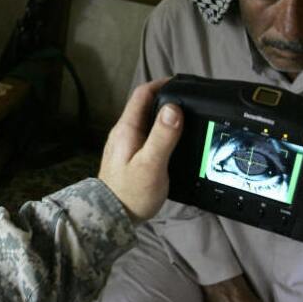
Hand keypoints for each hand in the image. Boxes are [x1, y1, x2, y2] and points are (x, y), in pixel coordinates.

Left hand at [98, 78, 182, 221]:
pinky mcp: (129, 156)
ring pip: (146, 121)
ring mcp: (125, 144)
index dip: (162, 84)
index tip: (183, 83)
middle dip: (166, 98)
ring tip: (186, 117)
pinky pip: (146, 135)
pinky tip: (173, 140)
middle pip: (145, 105)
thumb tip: (173, 108)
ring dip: (164, 116)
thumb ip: (162, 136)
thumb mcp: (151, 164)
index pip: (142, 94)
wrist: (112, 218)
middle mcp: (123, 132)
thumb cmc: (131, 193)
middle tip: (190, 99)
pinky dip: (161, 131)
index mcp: (126, 129)